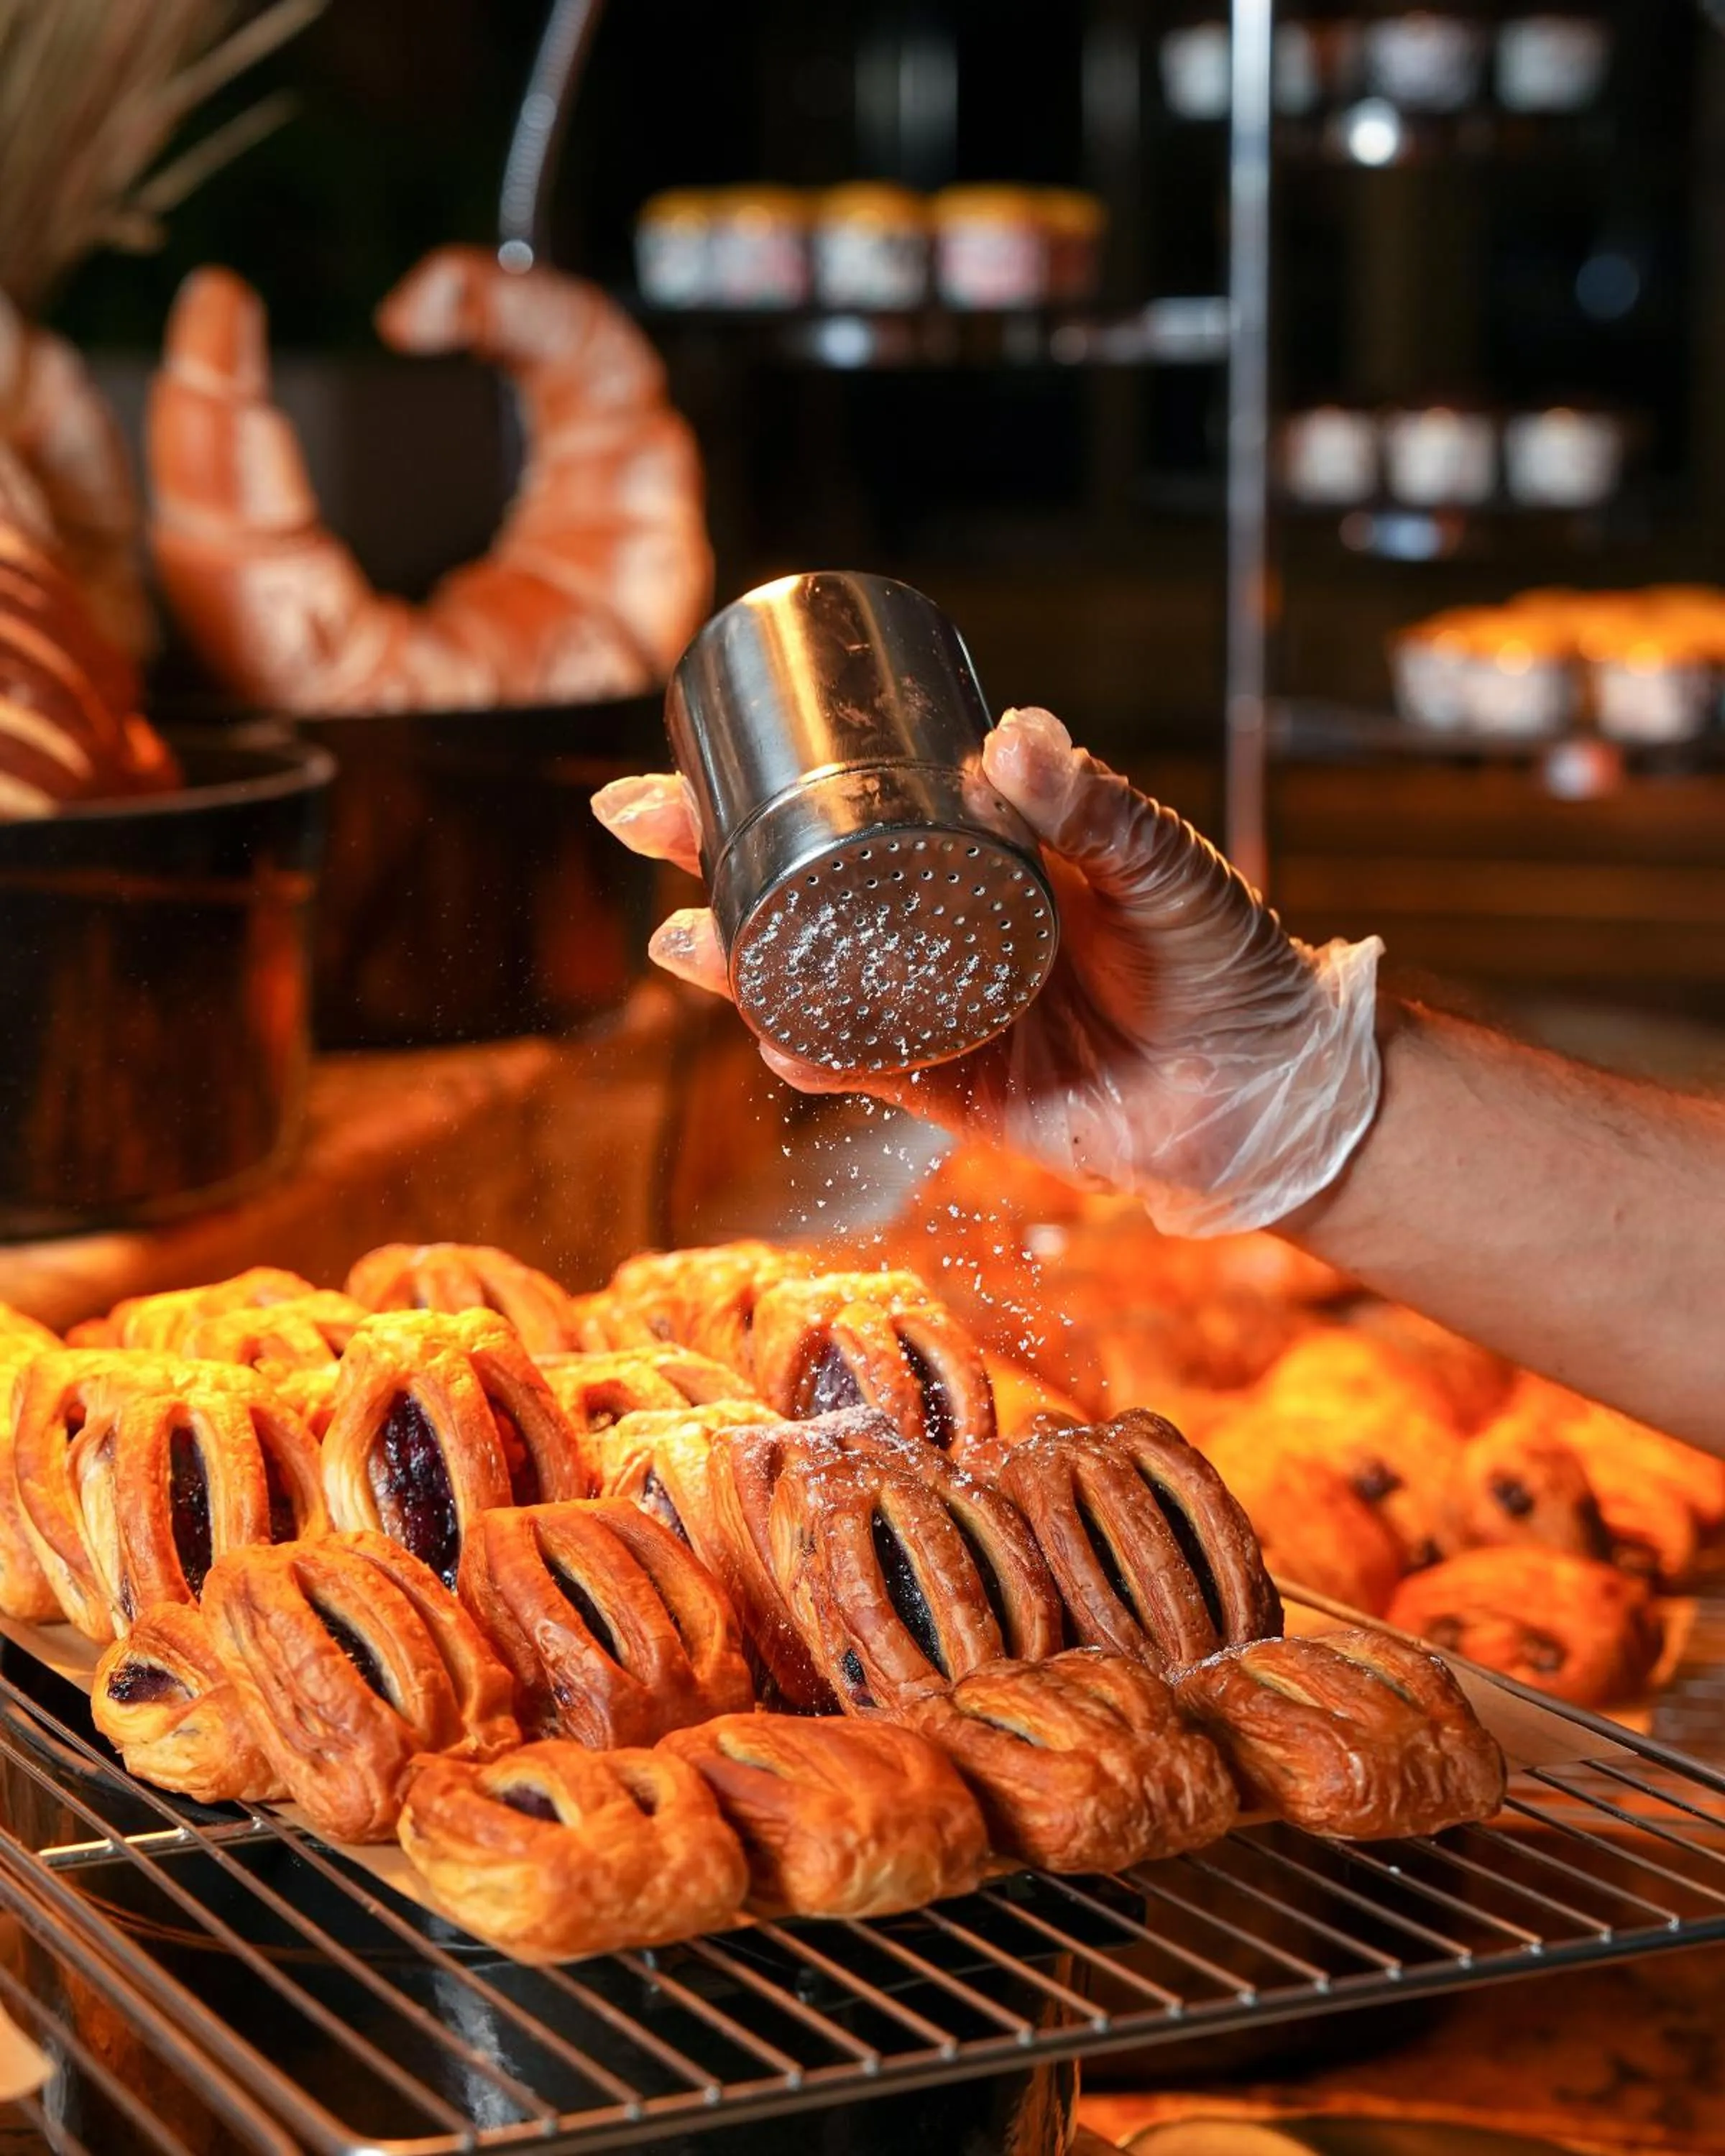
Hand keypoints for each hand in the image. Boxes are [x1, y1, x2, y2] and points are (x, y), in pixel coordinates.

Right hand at [592, 707, 1382, 1233]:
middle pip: (802, 893)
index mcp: (977, 865)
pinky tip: (773, 1036)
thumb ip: (1091, 805)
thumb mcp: (1158, 861)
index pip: (852, 816)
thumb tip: (1012, 732)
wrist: (1272, 1086)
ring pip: (811, 987)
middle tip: (641, 818)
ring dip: (740, 965)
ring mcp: (940, 1017)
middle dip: (713, 860)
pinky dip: (817, 1058)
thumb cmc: (1225, 957)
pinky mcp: (956, 1096)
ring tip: (687, 936)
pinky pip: (867, 1075)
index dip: (767, 790)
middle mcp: (941, 937)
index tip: (697, 753)